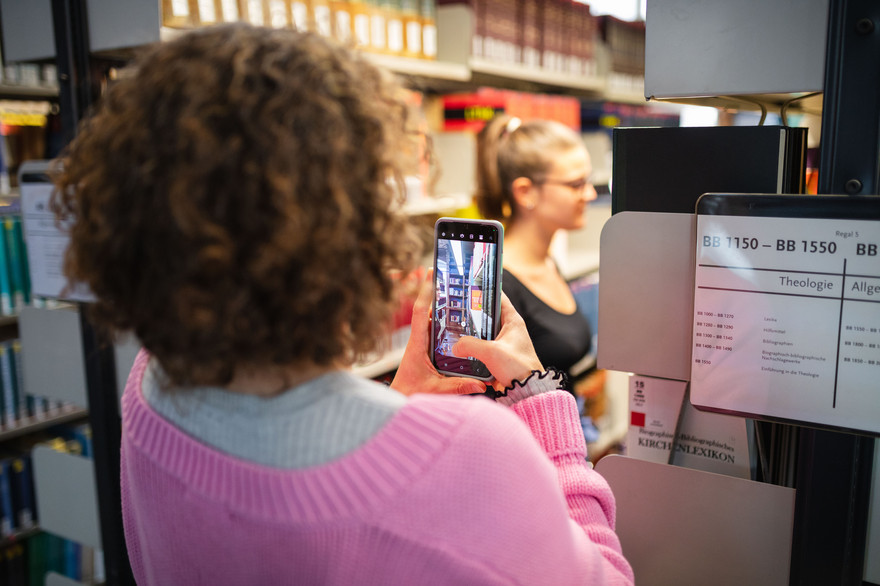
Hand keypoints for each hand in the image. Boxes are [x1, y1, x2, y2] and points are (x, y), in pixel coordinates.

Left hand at [390, 269, 486, 395]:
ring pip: (432, 320)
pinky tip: (457, 318)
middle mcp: (418, 340)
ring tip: (456, 290)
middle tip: (448, 275)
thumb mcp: (435, 391)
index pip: (420, 313)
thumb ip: (457, 387)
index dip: (425, 292)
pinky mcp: (426, 350)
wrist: (399, 401)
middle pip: (427, 310)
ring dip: (441, 306)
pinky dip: (444, 321)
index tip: (430, 273)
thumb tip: (480, 384)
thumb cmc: (410, 394)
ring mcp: (422, 344)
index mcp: (416, 344)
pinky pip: (435, 331)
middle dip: (435, 292)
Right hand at [452, 293, 542, 390]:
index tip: (469, 287)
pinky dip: (474, 348)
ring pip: (484, 332)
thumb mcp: (491, 352)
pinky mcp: (500, 357)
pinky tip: (462, 349)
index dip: (484, 290)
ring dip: (472, 333)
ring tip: (455, 330)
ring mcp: (505, 343)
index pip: (498, 297)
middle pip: (488, 315)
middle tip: (456, 311)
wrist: (528, 392)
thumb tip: (456, 346)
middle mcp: (510, 330)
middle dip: (472, 314)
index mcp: (513, 321)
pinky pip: (484, 348)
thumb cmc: (518, 368)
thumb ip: (470, 345)